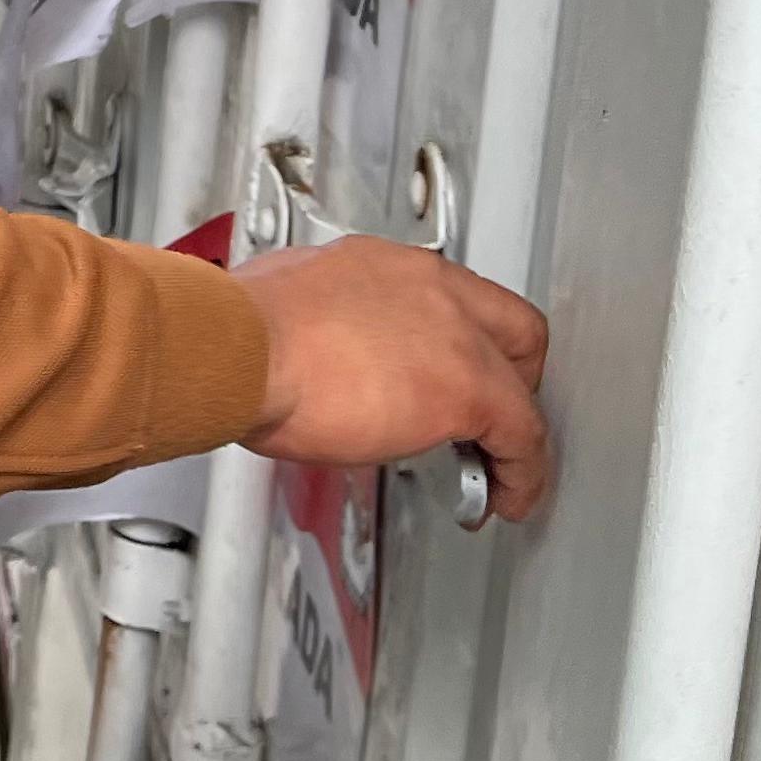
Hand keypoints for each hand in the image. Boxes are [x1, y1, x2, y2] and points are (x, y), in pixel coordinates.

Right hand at [232, 237, 553, 521]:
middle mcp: (428, 288)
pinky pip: (521, 436)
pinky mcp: (467, 390)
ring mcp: (455, 335)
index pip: (447, 294)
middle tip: (492, 411)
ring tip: (495, 462)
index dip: (461, 338)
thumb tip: (313, 349)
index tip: (442, 365)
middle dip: (513, 372)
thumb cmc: (239, 336)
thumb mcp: (285, 310)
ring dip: (511, 423)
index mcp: (380, 266)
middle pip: (513, 325)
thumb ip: (321, 323)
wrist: (239, 348)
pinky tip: (510, 494)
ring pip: (520, 380)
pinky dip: (522, 472)